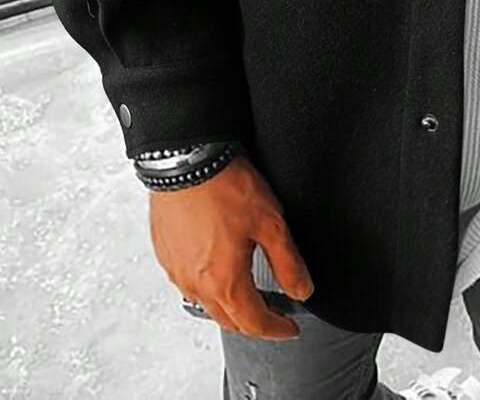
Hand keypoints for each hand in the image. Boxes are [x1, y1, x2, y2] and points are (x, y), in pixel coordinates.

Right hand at [149, 152, 313, 339]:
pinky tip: (218, 270)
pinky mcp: (165, 254)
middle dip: (253, 324)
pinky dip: (207, 287)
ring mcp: (176, 271)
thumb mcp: (270, 223)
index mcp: (223, 282)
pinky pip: (187, 284)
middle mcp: (195, 284)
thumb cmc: (224, 186)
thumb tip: (302, 290)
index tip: (289, 329)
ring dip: (229, 307)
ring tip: (248, 295)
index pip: (254, 323)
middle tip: (272, 316)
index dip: (276, 330)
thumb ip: (288, 262)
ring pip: (206, 304)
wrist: (185, 160)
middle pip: (228, 320)